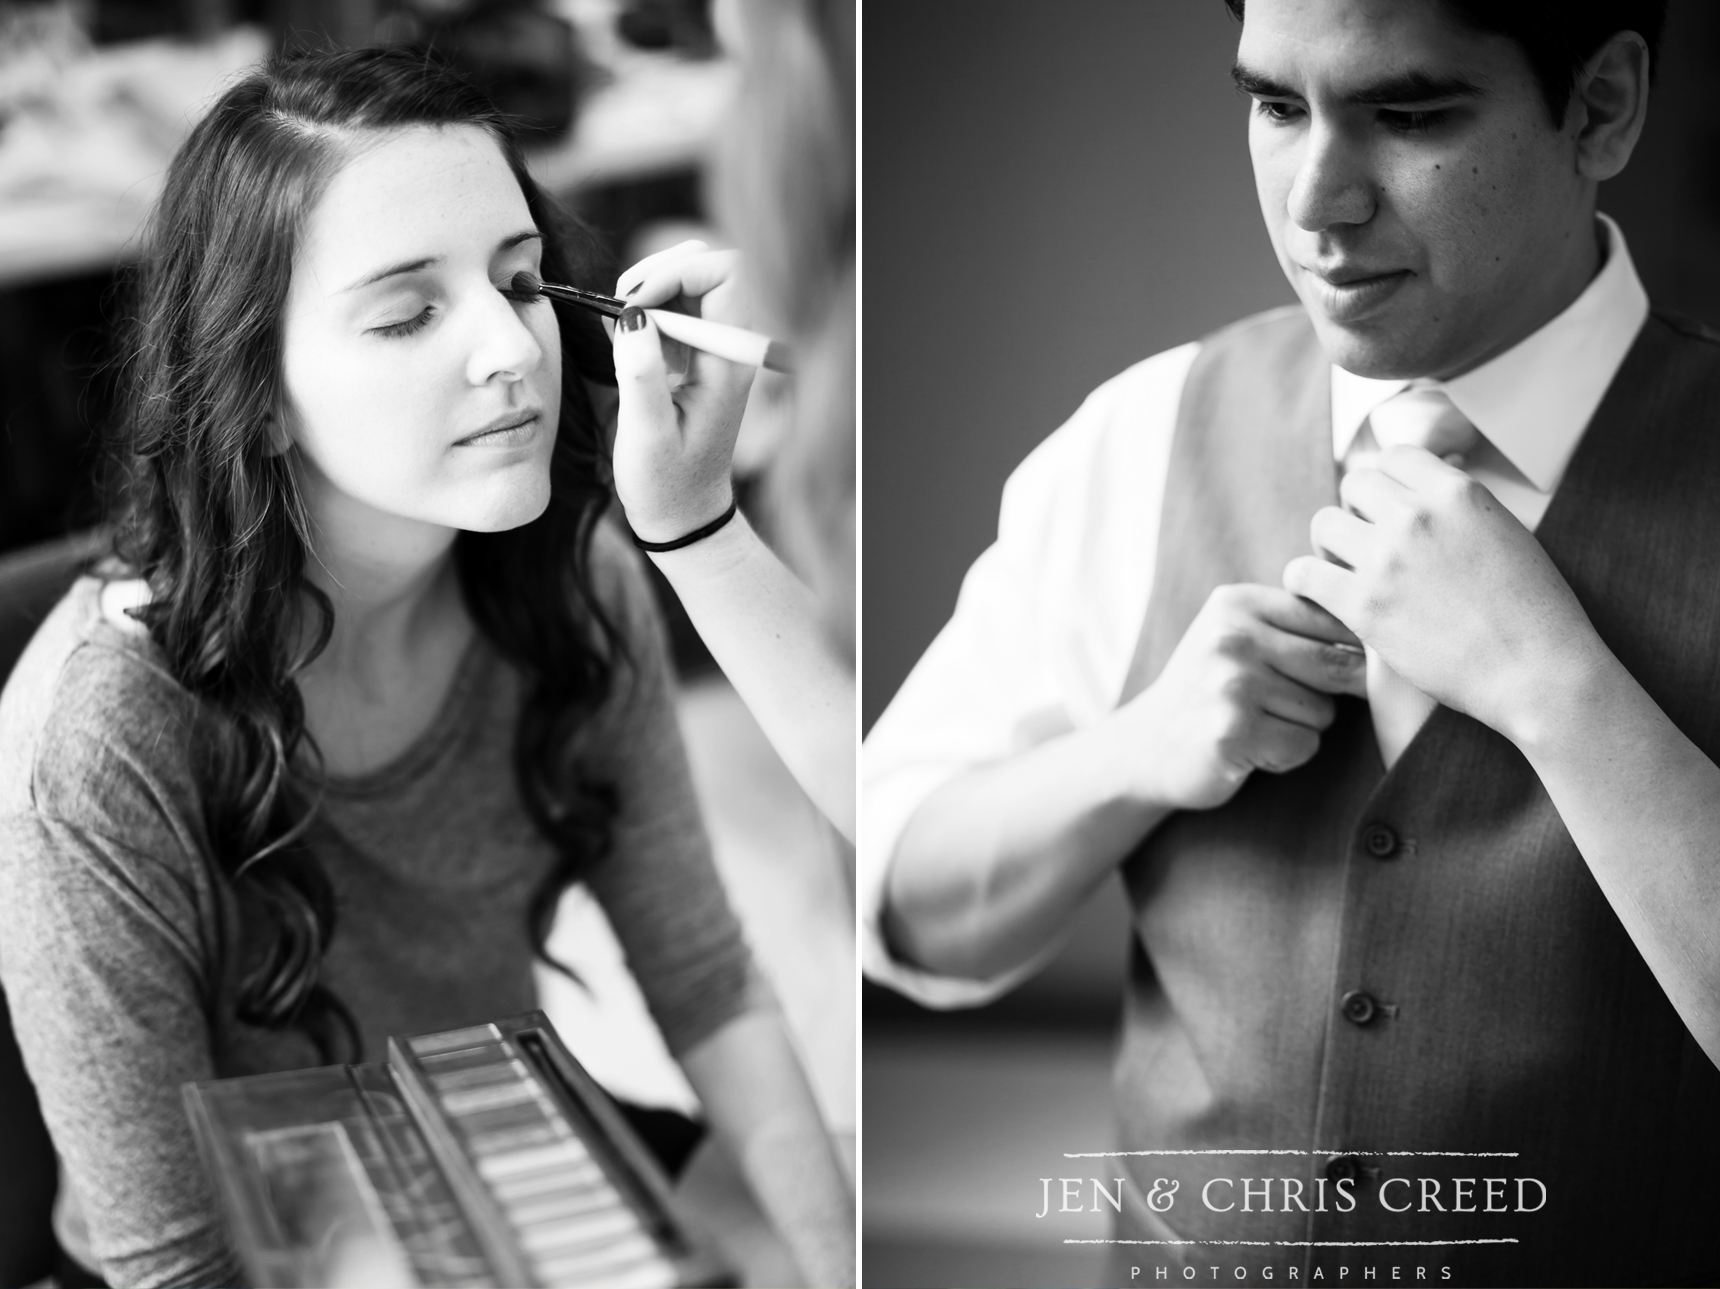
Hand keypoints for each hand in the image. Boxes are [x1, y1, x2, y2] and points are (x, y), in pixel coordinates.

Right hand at [609, 241, 758, 541]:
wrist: (682, 514)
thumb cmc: (667, 483)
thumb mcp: (647, 433)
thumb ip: (640, 373)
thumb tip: (634, 314)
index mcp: (729, 361)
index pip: (726, 273)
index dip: (678, 272)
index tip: (637, 304)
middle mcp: (726, 346)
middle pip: (705, 267)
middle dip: (657, 273)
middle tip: (620, 310)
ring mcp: (709, 347)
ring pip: (685, 281)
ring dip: (645, 290)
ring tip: (617, 328)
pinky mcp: (689, 354)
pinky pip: (668, 308)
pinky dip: (640, 311)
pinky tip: (621, 342)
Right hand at [1117, 583, 1365, 810]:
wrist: (1147, 746)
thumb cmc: (1212, 690)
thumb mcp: (1241, 637)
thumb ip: (1297, 623)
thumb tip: (1388, 629)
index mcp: (1238, 602)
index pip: (1333, 619)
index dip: (1349, 653)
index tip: (1324, 675)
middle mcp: (1231, 637)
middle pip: (1338, 665)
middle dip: (1329, 695)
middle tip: (1286, 705)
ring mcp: (1229, 684)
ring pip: (1324, 711)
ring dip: (1302, 727)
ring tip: (1257, 724)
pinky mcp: (1231, 732)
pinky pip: (1304, 745)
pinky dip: (1286, 755)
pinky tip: (1249, 748)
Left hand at [1283, 445, 1599, 739]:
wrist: (1537, 672)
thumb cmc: (1533, 611)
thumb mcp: (1508, 532)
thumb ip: (1462, 506)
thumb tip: (1433, 476)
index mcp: (1457, 492)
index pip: (1395, 457)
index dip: (1388, 482)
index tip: (1388, 507)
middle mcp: (1417, 516)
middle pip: (1354, 484)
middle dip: (1358, 509)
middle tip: (1367, 542)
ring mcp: (1386, 560)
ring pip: (1324, 523)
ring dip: (1330, 544)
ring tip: (1345, 568)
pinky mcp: (1363, 606)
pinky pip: (1303, 574)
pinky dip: (1304, 581)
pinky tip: (1318, 592)